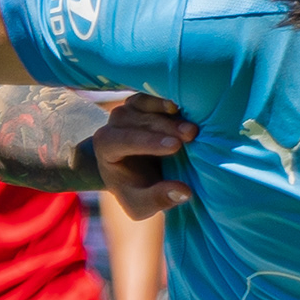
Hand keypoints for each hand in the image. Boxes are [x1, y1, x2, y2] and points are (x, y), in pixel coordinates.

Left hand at [93, 94, 197, 220]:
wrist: (136, 173)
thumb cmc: (137, 190)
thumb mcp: (142, 206)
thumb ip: (158, 199)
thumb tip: (184, 192)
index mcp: (106, 146)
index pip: (123, 139)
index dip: (148, 142)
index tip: (175, 147)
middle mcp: (114, 123)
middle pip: (137, 120)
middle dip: (165, 127)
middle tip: (192, 135)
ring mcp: (128, 108)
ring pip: (146, 104)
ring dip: (171, 115)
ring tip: (193, 128)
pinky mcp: (143, 100)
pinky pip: (154, 93)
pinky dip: (170, 99)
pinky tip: (188, 107)